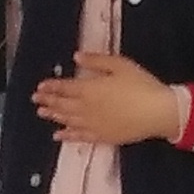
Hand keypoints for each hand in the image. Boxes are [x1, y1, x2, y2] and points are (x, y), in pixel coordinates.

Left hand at [29, 51, 185, 148]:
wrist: (158, 112)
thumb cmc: (141, 85)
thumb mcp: (120, 65)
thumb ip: (96, 61)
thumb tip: (76, 56)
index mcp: (90, 88)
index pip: (65, 87)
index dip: (51, 87)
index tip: (40, 86)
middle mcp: (86, 108)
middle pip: (62, 104)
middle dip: (48, 101)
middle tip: (35, 100)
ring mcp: (93, 124)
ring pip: (67, 120)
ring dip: (53, 116)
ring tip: (42, 113)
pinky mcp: (102, 137)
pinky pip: (79, 137)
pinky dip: (67, 136)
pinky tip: (58, 135)